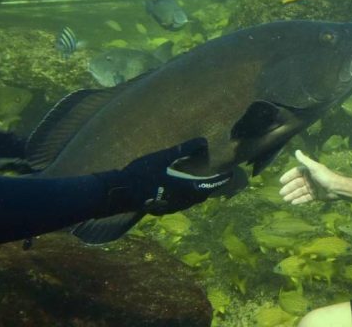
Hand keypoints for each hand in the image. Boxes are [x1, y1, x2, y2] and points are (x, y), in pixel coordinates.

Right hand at [115, 138, 233, 214]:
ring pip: (192, 201)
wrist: (120, 192)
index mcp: (186, 189)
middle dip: (211, 186)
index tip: (230, 174)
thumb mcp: (164, 158)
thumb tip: (204, 142)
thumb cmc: (143, 173)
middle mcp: (182, 201)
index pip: (211, 185)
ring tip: (201, 181)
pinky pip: (181, 203)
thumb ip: (184, 150)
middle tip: (217, 176)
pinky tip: (180, 189)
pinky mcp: (161, 209)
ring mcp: (171, 207)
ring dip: (199, 191)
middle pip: (203, 194)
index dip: (222, 180)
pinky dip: (186, 196)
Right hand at [279, 150, 339, 204]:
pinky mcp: (315, 196)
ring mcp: (312, 188)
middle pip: (296, 184)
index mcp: (308, 171)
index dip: (288, 177)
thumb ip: (304, 160)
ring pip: (300, 191)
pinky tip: (293, 203)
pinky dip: (299, 200)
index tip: (281, 181)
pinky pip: (305, 198)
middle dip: (289, 188)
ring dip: (292, 195)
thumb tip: (296, 151)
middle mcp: (309, 179)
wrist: (337, 188)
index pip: (296, 173)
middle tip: (281, 193)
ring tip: (285, 199)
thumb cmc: (325, 176)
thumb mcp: (314, 167)